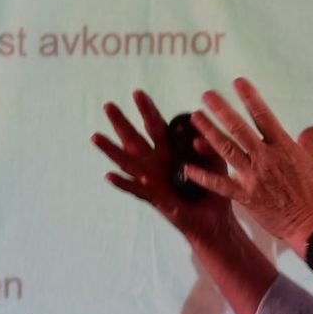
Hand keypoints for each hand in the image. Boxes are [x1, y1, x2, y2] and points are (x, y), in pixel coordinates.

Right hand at [91, 91, 235, 244]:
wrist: (214, 221)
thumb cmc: (214, 189)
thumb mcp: (216, 164)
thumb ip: (209, 150)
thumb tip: (198, 138)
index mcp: (170, 150)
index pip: (156, 126)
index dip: (147, 110)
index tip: (137, 93)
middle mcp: (156, 163)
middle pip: (135, 139)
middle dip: (121, 122)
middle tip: (108, 105)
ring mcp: (152, 180)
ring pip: (127, 162)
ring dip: (111, 149)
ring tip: (96, 136)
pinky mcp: (154, 199)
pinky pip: (135, 190)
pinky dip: (122, 184)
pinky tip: (109, 176)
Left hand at [186, 78, 312, 247]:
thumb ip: (309, 143)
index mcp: (284, 147)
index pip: (264, 116)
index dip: (250, 98)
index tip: (238, 82)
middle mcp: (266, 158)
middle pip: (239, 128)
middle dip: (222, 109)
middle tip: (206, 95)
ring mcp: (254, 177)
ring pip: (226, 149)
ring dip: (208, 132)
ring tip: (195, 118)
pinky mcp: (246, 197)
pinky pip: (220, 184)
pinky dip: (203, 176)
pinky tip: (187, 167)